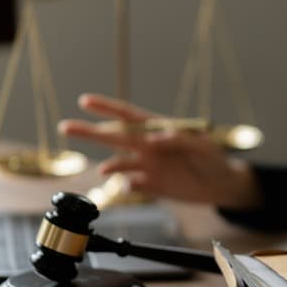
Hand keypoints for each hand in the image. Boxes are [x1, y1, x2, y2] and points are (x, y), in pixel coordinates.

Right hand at [57, 94, 261, 208]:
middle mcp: (147, 146)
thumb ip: (182, 138)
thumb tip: (157, 136)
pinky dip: (126, 185)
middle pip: (115, 136)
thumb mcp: (204, 145)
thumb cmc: (214, 159)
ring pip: (119, 162)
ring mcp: (146, 166)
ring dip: (108, 165)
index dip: (107, 107)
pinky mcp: (150, 185)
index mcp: (158, 129)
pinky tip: (129, 185)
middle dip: (90, 131)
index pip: (128, 115)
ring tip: (103, 170)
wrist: (220, 186)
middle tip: (66, 126)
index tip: (85, 101)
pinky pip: (131, 184)